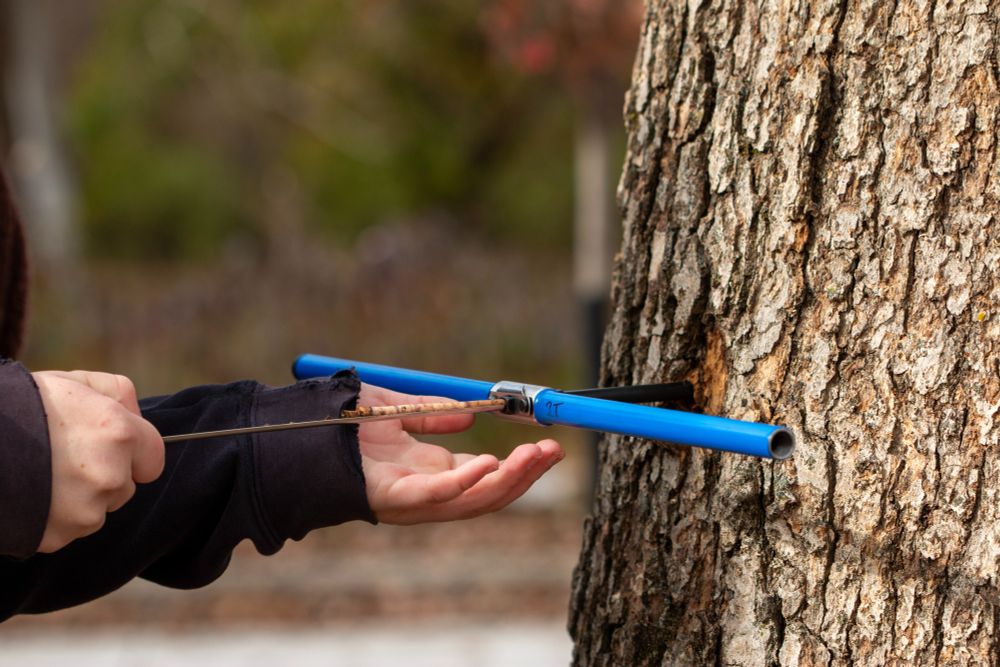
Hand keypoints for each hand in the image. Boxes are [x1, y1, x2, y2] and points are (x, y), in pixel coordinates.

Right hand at [32, 371, 164, 552]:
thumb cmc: (23, 406)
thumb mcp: (74, 381)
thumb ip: (117, 394)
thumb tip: (135, 415)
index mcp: (119, 433)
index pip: (154, 458)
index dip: (135, 455)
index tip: (116, 451)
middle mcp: (110, 474)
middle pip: (125, 486)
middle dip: (105, 476)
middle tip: (65, 459)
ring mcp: (86, 509)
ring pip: (98, 510)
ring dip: (81, 498)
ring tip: (45, 476)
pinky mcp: (60, 534)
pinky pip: (70, 529)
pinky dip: (56, 517)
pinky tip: (34, 494)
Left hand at [358, 384, 563, 523]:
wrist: (294, 429)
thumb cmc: (339, 422)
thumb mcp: (397, 410)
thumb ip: (433, 413)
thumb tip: (474, 415)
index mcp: (429, 471)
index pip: (485, 476)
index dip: (518, 463)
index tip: (547, 442)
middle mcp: (424, 491)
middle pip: (487, 493)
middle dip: (525, 474)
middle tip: (555, 451)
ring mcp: (409, 498)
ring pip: (471, 501)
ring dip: (509, 480)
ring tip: (537, 456)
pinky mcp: (390, 498)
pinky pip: (436, 496)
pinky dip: (465, 483)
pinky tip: (490, 463)